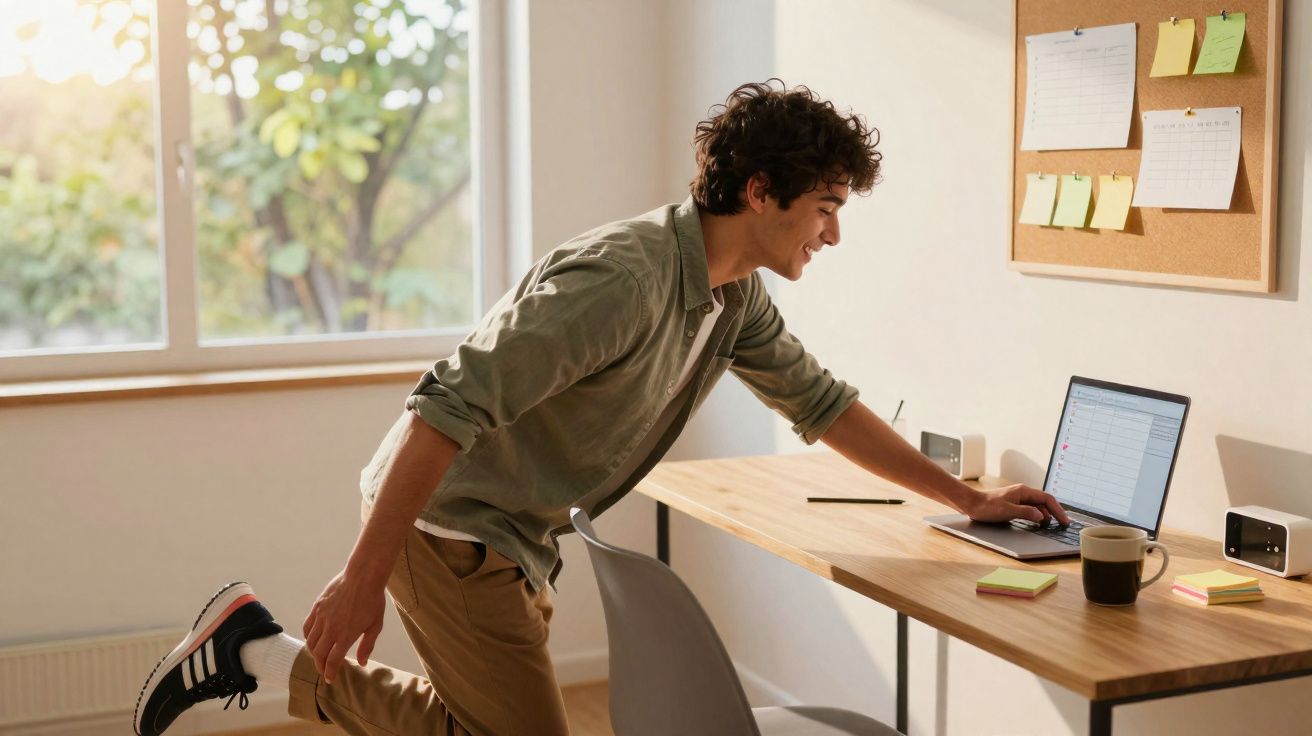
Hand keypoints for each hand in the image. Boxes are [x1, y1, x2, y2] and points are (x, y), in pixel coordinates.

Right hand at [302, 569, 385, 683]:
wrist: (363, 576)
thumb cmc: (373, 600)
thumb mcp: (376, 625)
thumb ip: (367, 645)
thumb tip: (362, 663)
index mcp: (346, 635)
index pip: (332, 661)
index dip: (330, 673)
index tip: (330, 679)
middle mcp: (331, 628)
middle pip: (318, 655)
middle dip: (320, 666)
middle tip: (324, 670)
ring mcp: (321, 617)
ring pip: (311, 642)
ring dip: (314, 653)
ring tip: (319, 657)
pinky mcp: (317, 607)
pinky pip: (307, 628)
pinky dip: (308, 638)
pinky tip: (314, 640)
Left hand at [965, 484, 1070, 525]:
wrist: (971, 504)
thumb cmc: (987, 507)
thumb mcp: (1008, 511)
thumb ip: (1026, 512)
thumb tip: (1042, 516)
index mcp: (1024, 491)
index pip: (1047, 498)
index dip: (1058, 510)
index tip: (1064, 521)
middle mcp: (1023, 492)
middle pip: (1045, 501)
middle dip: (1055, 512)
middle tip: (1063, 524)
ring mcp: (1019, 497)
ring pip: (1038, 505)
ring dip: (1047, 514)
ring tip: (1053, 525)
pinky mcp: (1014, 503)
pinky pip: (1031, 508)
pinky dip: (1038, 514)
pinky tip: (1039, 522)